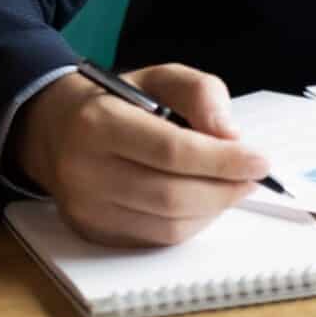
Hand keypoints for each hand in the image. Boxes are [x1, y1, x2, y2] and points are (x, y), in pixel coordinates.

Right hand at [11, 63, 272, 246]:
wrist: (54, 130)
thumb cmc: (118, 101)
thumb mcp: (160, 77)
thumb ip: (201, 93)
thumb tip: (230, 136)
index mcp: (99, 123)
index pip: (171, 151)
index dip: (223, 160)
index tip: (261, 161)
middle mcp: (84, 171)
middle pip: (172, 195)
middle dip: (225, 189)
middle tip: (254, 176)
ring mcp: (85, 208)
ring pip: (167, 225)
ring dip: (213, 209)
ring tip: (232, 186)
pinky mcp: (92, 232)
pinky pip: (155, 239)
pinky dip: (191, 224)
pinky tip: (204, 201)